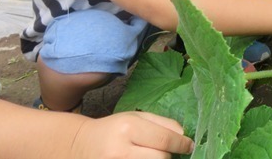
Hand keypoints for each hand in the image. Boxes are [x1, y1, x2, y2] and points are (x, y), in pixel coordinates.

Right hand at [70, 112, 193, 157]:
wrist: (81, 145)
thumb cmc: (114, 129)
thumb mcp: (135, 118)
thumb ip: (162, 123)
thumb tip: (184, 135)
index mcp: (128, 127)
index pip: (164, 139)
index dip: (182, 144)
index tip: (190, 145)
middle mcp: (121, 150)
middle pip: (161, 158)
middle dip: (169, 154)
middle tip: (169, 151)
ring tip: (154, 155)